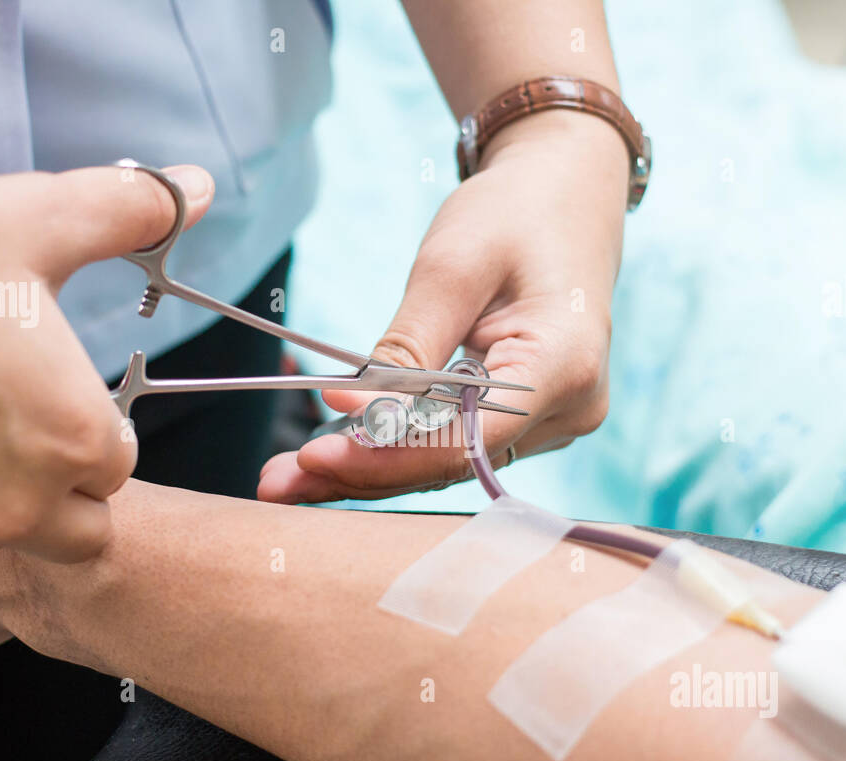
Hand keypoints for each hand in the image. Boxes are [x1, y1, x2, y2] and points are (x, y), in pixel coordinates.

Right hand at [0, 159, 212, 561]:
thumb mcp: (33, 220)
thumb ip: (131, 212)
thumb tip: (198, 187)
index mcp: (73, 439)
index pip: (117, 465)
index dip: (90, 427)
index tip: (48, 390)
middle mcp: (17, 504)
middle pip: (80, 528)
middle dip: (64, 486)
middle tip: (15, 421)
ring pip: (3, 535)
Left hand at [258, 110, 628, 502]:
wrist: (567, 192)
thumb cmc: (515, 212)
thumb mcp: (452, 266)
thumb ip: (404, 344)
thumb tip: (345, 408)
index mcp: (564, 367)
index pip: (466, 440)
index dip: (387, 457)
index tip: (312, 455)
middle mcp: (569, 409)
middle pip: (453, 463)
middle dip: (363, 472)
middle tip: (276, 483)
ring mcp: (553, 421)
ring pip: (449, 463)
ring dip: (372, 467)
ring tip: (288, 477)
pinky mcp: (528, 419)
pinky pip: (455, 443)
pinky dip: (398, 447)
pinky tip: (337, 452)